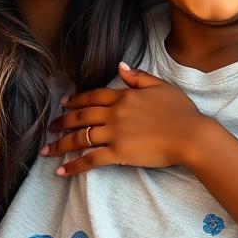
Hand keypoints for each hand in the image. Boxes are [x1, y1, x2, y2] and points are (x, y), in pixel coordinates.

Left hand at [42, 63, 207, 175]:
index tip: (64, 102)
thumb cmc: (181, 110)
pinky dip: (74, 166)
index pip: (94, 96)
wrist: (190, 134)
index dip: (76, 99)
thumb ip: (138, 77)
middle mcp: (115, 114)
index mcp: (125, 96)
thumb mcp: (160, 86)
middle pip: (82, 116)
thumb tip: (119, 66)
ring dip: (61, 144)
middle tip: (49, 127)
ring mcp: (115, 134)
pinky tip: (62, 171)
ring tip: (47, 150)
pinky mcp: (119, 154)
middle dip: (63, 122)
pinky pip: (91, 160)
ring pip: (81, 138)